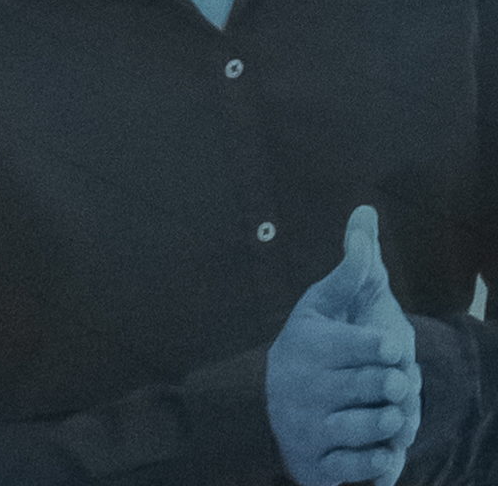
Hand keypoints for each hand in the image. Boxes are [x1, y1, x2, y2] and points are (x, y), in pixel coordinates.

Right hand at [266, 205, 420, 485]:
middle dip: (397, 383)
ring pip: (381, 427)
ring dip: (392, 419)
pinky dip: (382, 458)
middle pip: (387, 386)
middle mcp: (305, 388)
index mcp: (310, 344)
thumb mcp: (324, 302)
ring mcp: (310, 430)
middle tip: (386, 380)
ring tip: (381, 408)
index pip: (377, 347)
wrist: (271, 402)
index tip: (388, 348)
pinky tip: (372, 441)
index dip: (391, 347)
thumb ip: (352, 262)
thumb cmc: (308, 345)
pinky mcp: (316, 467)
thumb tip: (366, 209)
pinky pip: (370, 469)